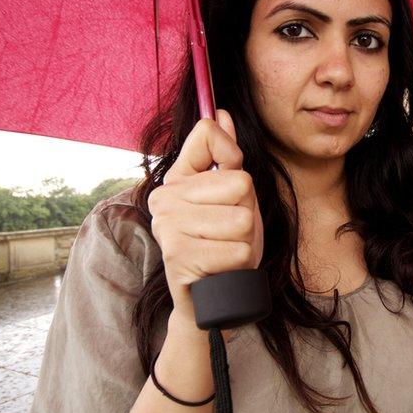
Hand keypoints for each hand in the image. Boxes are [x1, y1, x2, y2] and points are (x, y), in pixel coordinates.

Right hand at [147, 110, 263, 326]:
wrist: (211, 298)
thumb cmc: (223, 243)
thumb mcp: (233, 196)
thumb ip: (225, 156)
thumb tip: (221, 113)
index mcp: (176, 178)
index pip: (209, 136)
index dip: (232, 158)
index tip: (228, 186)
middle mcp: (165, 198)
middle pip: (240, 182)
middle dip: (247, 210)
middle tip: (229, 232)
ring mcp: (169, 226)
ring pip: (242, 218)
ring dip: (246, 240)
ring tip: (225, 250)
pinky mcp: (179, 256)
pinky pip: (238, 248)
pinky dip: (240, 261)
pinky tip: (222, 267)